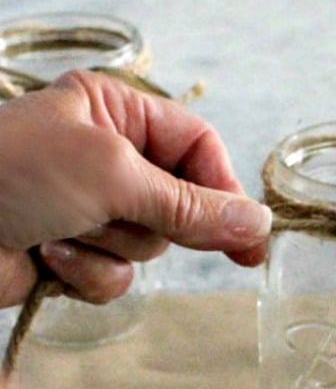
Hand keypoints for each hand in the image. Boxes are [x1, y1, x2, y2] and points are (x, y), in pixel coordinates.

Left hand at [0, 70, 270, 306]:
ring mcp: (94, 207)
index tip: (252, 237)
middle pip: (182, 202)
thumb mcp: (111, 174)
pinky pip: (119, 275)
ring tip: (65, 228)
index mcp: (119, 114)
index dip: (225, 189)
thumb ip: (190, 204)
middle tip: (130, 220)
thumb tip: (258, 224)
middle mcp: (111, 158)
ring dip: (112, 245)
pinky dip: (90, 272)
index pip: (199, 148)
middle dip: (154, 220)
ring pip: (152, 244)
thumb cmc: (11, 173)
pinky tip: (50, 256)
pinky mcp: (78, 251)